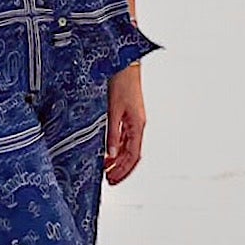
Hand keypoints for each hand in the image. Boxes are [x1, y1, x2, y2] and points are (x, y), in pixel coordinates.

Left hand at [104, 63, 145, 185]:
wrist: (124, 64)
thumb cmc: (121, 83)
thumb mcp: (113, 110)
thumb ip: (112, 133)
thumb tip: (111, 154)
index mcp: (137, 125)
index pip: (133, 156)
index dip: (124, 170)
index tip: (113, 180)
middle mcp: (137, 125)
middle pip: (132, 155)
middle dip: (121, 169)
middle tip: (109, 180)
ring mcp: (133, 120)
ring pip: (128, 147)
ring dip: (118, 160)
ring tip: (107, 169)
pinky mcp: (127, 115)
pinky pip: (124, 137)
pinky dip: (117, 147)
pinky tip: (108, 152)